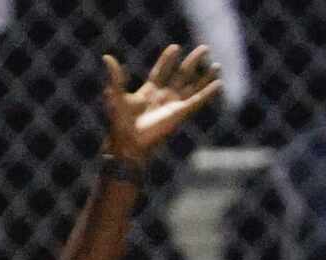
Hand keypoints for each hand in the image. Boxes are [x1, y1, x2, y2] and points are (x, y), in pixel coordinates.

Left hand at [102, 43, 221, 166]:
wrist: (129, 145)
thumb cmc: (120, 125)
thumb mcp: (116, 96)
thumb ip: (115, 77)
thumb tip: (106, 58)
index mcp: (149, 92)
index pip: (161, 71)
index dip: (167, 60)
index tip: (175, 48)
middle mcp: (164, 97)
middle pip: (182, 75)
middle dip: (193, 62)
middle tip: (204, 49)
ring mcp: (173, 105)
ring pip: (193, 87)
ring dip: (205, 76)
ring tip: (217, 65)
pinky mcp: (180, 114)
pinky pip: (197, 101)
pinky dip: (208, 93)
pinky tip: (218, 83)